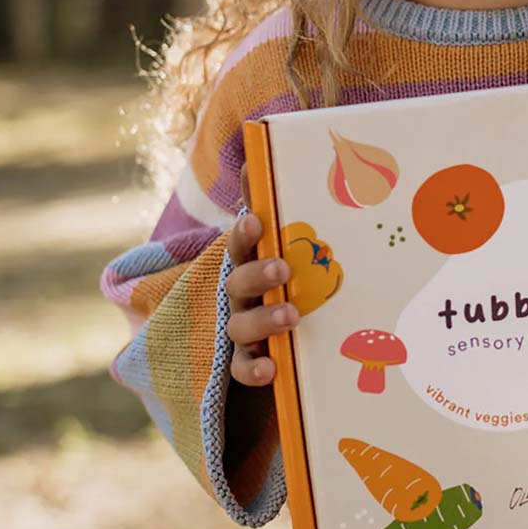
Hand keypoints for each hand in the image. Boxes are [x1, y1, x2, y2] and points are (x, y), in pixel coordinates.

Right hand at [224, 164, 299, 385]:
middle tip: (282, 267)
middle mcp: (237, 296)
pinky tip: (272, 370)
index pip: (239, 243)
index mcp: (245, 263)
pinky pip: (243, 369)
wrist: (265, 339)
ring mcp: (238, 331)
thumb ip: (274, 209)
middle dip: (258, 273)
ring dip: (263, 320)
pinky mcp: (245, 364)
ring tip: (291, 315)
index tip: (255, 220)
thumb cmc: (280, 282)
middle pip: (238, 282)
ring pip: (241, 326)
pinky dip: (254, 371)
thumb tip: (269, 157)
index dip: (243, 232)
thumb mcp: (282, 248)